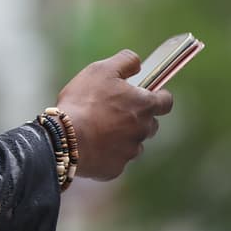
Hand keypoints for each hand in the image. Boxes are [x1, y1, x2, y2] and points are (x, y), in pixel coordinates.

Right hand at [55, 49, 173, 180]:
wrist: (64, 138)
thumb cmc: (83, 101)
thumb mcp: (100, 70)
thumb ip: (124, 62)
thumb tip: (137, 62)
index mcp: (144, 105)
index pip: (166, 101)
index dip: (158, 97)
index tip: (147, 95)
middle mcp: (143, 130)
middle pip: (149, 124)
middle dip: (137, 119)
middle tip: (112, 112)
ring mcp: (130, 151)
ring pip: (133, 143)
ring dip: (121, 137)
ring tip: (96, 130)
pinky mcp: (116, 168)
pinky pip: (116, 160)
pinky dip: (106, 153)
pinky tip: (89, 146)